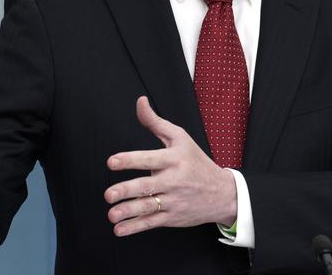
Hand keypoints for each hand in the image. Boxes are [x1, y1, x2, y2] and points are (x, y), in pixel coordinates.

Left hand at [104, 96, 237, 236]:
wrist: (223, 193)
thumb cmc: (197, 161)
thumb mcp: (180, 138)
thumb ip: (155, 122)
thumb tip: (140, 102)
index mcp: (173, 159)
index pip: (149, 158)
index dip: (130, 160)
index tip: (112, 162)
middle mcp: (173, 181)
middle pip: (147, 186)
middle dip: (126, 191)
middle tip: (109, 194)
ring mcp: (173, 200)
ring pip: (148, 207)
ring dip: (128, 212)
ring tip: (112, 214)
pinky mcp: (172, 217)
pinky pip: (151, 222)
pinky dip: (135, 227)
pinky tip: (119, 229)